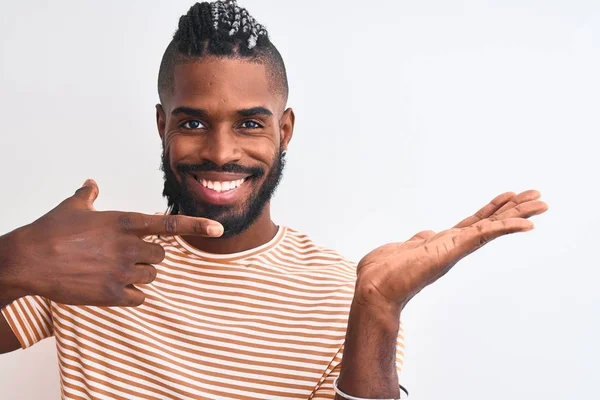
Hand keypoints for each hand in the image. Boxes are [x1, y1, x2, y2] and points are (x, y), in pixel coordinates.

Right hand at [0, 179, 222, 306]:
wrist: (28, 260)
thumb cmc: (50, 231)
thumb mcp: (72, 207)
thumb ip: (89, 195)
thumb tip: (91, 183)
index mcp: (125, 223)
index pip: (170, 225)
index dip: (197, 226)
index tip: (218, 228)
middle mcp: (129, 246)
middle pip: (161, 255)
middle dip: (148, 256)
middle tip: (124, 254)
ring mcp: (122, 271)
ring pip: (151, 275)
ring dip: (139, 274)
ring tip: (112, 269)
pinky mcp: (112, 294)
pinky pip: (139, 297)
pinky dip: (131, 294)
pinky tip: (112, 287)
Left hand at [355, 190, 547, 311]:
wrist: (374, 289)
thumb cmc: (384, 273)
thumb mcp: (403, 248)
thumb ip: (417, 241)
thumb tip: (426, 234)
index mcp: (442, 243)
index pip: (473, 223)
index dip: (492, 209)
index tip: (509, 196)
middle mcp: (452, 246)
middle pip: (489, 222)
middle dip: (513, 209)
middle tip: (538, 197)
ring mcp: (454, 249)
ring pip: (491, 227)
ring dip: (517, 215)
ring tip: (541, 203)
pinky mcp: (451, 252)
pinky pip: (481, 236)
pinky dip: (504, 228)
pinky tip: (524, 224)